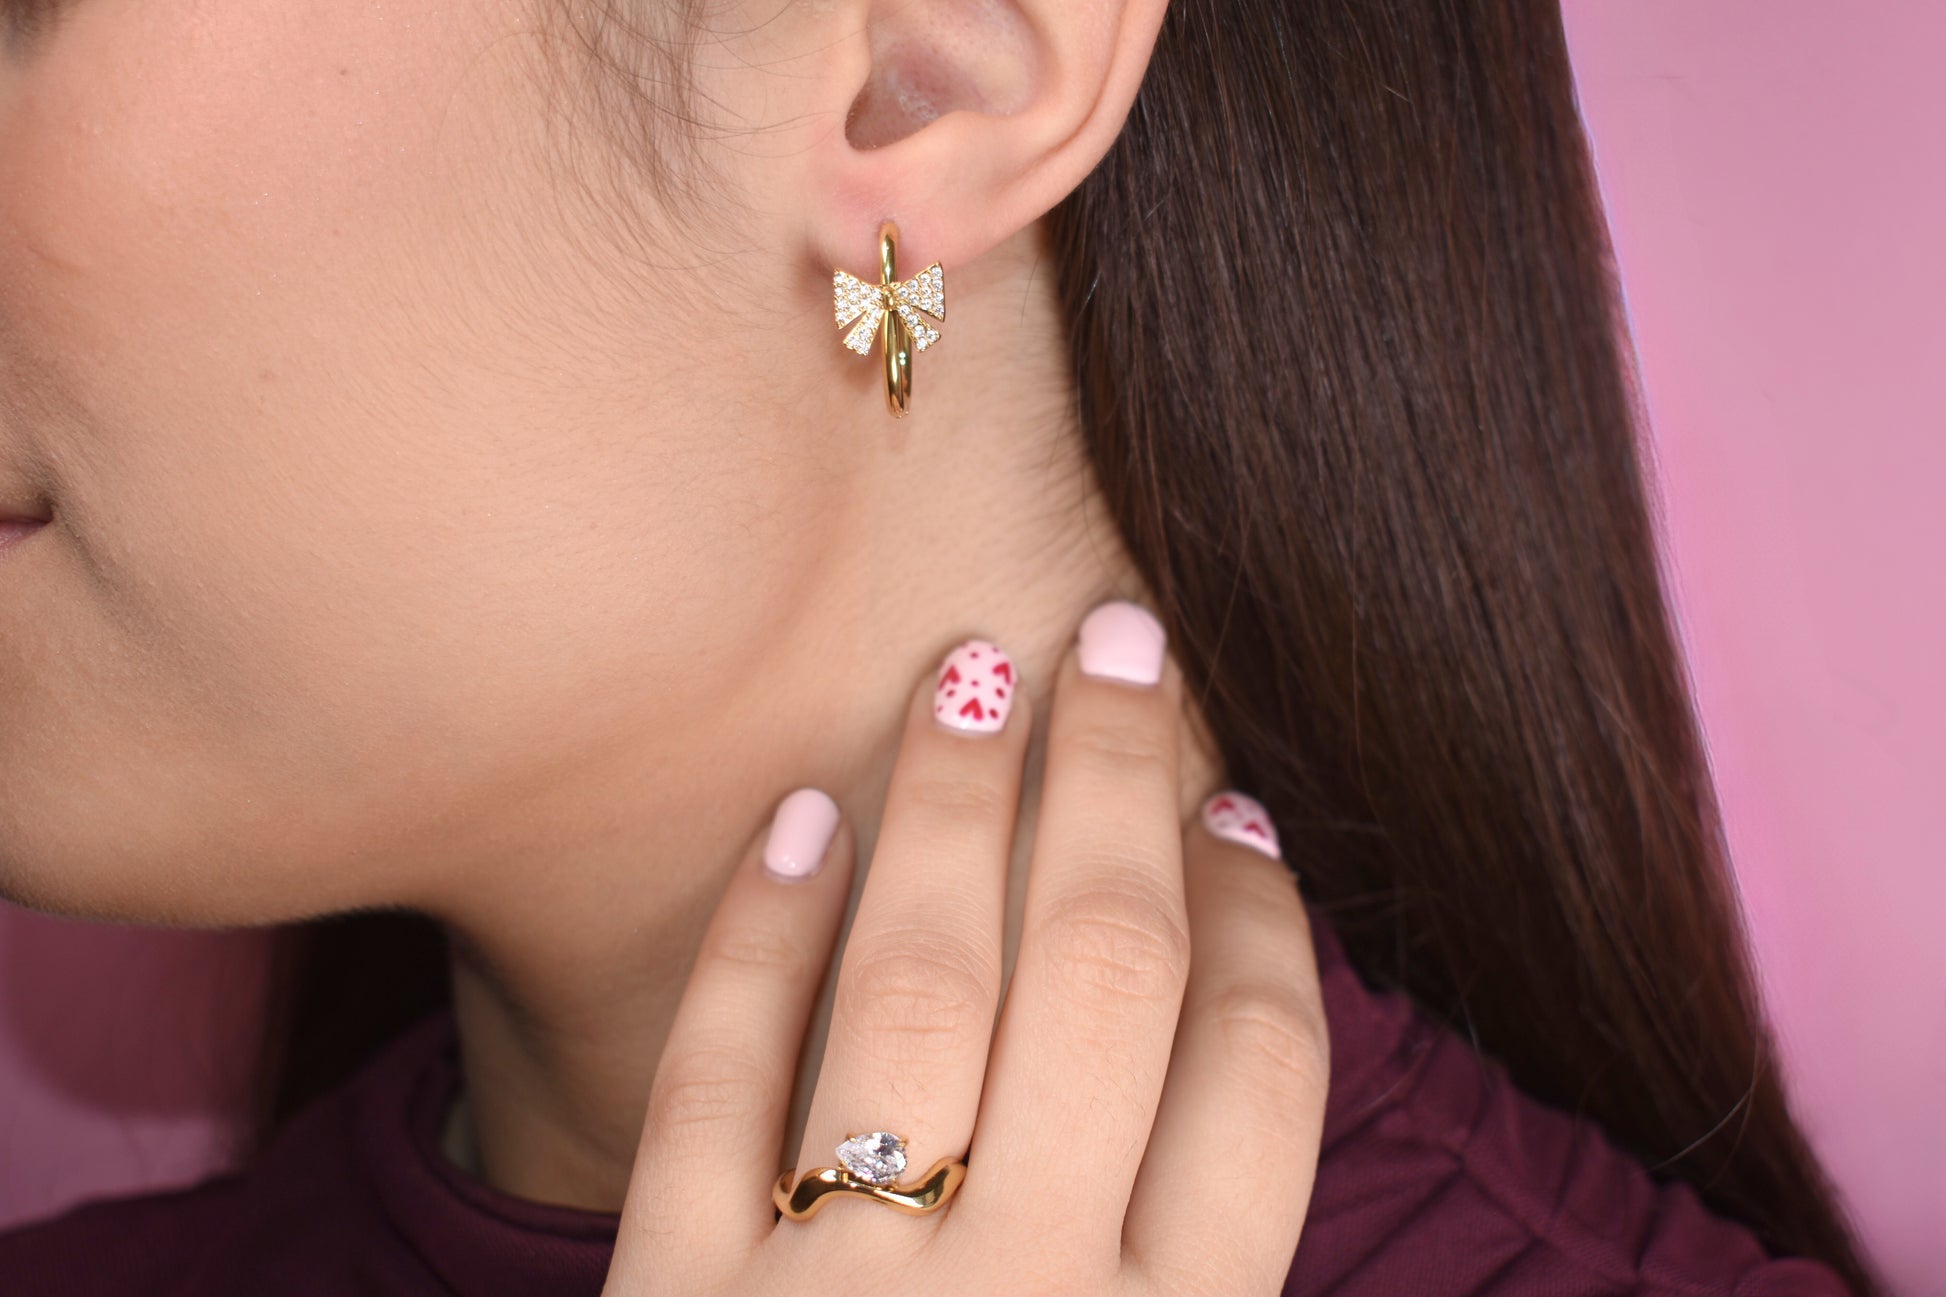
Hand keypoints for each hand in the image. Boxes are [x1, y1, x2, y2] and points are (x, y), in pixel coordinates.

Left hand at [603, 602, 1328, 1296]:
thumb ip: (1196, 1257)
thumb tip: (1227, 1035)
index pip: (1258, 1066)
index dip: (1260, 915)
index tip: (1233, 817)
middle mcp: (1027, 1292)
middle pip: (1102, 970)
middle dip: (1117, 781)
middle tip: (1119, 641)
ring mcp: (840, 1293)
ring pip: (918, 986)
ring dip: (950, 806)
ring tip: (970, 676)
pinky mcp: (679, 1296)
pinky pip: (714, 1081)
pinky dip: (757, 940)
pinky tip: (798, 822)